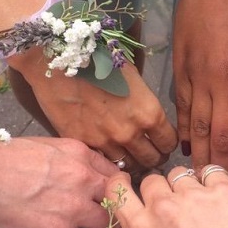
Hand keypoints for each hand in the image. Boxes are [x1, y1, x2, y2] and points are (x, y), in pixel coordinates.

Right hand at [0, 137, 118, 227]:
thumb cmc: (1, 158)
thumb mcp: (45, 145)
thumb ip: (70, 158)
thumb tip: (84, 172)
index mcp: (80, 156)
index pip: (115, 175)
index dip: (116, 189)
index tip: (111, 200)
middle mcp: (83, 179)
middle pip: (118, 200)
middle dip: (117, 213)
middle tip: (111, 224)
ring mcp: (72, 207)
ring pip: (107, 226)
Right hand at [8, 50, 177, 170]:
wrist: (58, 62)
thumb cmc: (100, 60)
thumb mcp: (134, 78)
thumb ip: (145, 104)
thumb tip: (151, 119)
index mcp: (149, 113)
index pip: (169, 142)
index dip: (168, 143)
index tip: (163, 141)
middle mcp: (130, 133)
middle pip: (152, 159)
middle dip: (154, 157)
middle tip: (150, 152)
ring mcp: (106, 142)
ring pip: (129, 166)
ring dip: (132, 162)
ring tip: (130, 155)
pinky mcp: (84, 145)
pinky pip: (104, 162)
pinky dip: (109, 161)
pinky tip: (109, 152)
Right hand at [112, 166, 227, 227]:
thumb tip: (145, 224)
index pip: (117, 191)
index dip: (120, 182)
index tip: (127, 180)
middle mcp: (163, 208)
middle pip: (153, 180)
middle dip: (162, 190)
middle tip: (177, 206)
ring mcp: (193, 196)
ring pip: (180, 173)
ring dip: (187, 185)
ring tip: (203, 205)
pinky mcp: (223, 189)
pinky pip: (211, 171)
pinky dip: (213, 181)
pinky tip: (220, 198)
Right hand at [173, 0, 227, 191]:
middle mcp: (226, 83)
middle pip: (221, 135)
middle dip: (222, 166)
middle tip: (220, 188)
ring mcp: (199, 75)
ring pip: (197, 125)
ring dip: (200, 154)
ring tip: (200, 177)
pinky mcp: (180, 66)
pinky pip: (180, 105)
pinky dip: (182, 128)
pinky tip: (183, 146)